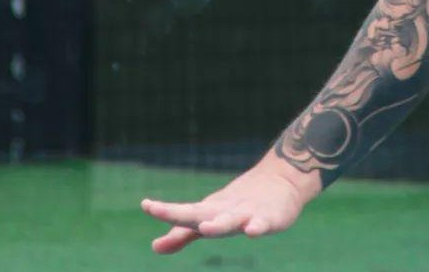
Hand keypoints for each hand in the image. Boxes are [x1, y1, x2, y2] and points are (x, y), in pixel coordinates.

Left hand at [141, 158, 317, 254]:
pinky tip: (252, 230)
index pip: (185, 213)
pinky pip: (263, 223)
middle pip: (202, 214)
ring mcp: (248, 213)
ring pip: (231, 220)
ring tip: (205, 227)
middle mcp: (225, 211)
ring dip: (218, 224)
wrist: (282, 180)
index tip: (146, 206)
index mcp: (210, 211)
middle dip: (181, 215)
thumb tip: (154, 247)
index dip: (166, 211)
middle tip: (156, 210)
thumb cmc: (238, 204)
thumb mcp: (209, 218)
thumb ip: (183, 234)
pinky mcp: (270, 218)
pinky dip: (257, 226)